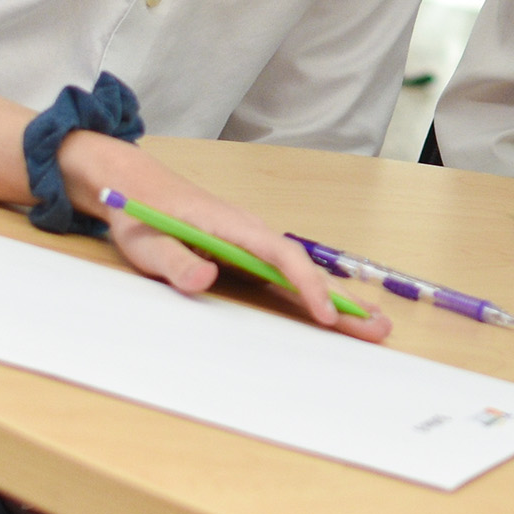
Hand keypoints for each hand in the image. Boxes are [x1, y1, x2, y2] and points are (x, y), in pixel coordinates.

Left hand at [65, 132, 392, 342]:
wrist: (134, 186)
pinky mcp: (247, 254)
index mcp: (234, 226)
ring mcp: (253, 243)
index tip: (325, 314)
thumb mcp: (148, 241)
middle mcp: (252, 232)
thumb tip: (206, 277)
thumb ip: (176, 262)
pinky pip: (287, 277)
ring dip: (336, 299)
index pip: (283, 256)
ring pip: (302, 274)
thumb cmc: (140, 213)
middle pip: (305, 267)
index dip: (308, 285)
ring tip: (372, 326)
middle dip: (342, 298)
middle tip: (379, 327)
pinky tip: (335, 314)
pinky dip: (314, 296)